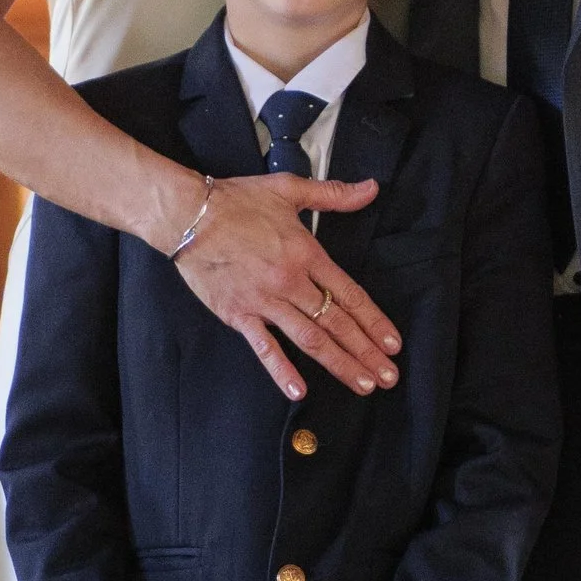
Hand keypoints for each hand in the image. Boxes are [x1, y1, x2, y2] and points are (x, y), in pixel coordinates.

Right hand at [168, 170, 399, 404]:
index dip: (374, 321)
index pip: (349, 294)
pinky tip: (299, 391)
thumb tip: (370, 188)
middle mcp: (290, 282)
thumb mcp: (289, 189)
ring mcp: (264, 301)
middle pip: (336, 322)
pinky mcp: (238, 314)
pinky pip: (264, 347)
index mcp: (306, 253)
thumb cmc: (236, 201)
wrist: (187, 215)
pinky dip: (281, 370)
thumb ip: (334, 195)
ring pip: (309, 339)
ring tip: (362, 384)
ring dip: (339, 363)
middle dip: (366, 351)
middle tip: (388, 376)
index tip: (393, 343)